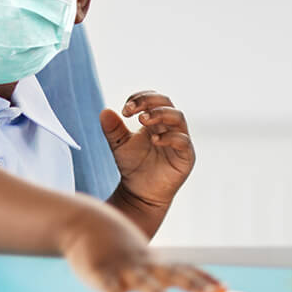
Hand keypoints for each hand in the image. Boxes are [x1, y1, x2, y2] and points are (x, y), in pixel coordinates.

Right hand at [56, 203, 220, 291]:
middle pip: (172, 275)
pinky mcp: (99, 274)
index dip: (203, 278)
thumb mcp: (139, 252)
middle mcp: (142, 264)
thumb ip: (157, 267)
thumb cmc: (112, 241)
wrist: (82, 221)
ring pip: (142, 283)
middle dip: (192, 286)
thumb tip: (174, 278)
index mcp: (152, 261)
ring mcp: (122, 269)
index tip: (224, 289)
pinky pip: (108, 291)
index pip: (183, 268)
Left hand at [100, 91, 196, 212]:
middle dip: (149, 102)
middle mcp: (169, 127)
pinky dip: (170, 137)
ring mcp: (179, 141)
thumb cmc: (132, 165)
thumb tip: (105, 110)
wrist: (139, 192)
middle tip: (133, 110)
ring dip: (160, 114)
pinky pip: (183, 141)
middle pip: (166, 103)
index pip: (153, 99)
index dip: (140, 98)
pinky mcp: (186, 156)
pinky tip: (154, 140)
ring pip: (178, 118)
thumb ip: (112, 128)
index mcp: (154, 121)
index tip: (125, 109)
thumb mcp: (118, 144)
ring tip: (143, 120)